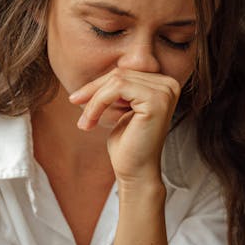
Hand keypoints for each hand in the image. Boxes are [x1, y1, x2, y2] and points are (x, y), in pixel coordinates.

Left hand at [68, 69, 180, 184]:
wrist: (135, 173)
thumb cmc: (127, 145)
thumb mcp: (121, 109)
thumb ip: (120, 89)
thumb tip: (106, 71)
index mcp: (164, 85)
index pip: (125, 73)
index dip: (98, 84)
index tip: (77, 98)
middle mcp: (169, 85)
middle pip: (121, 73)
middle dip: (93, 90)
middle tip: (74, 105)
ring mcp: (166, 91)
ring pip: (117, 80)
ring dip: (94, 99)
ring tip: (85, 121)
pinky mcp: (156, 100)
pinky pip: (117, 88)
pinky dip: (98, 103)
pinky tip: (91, 122)